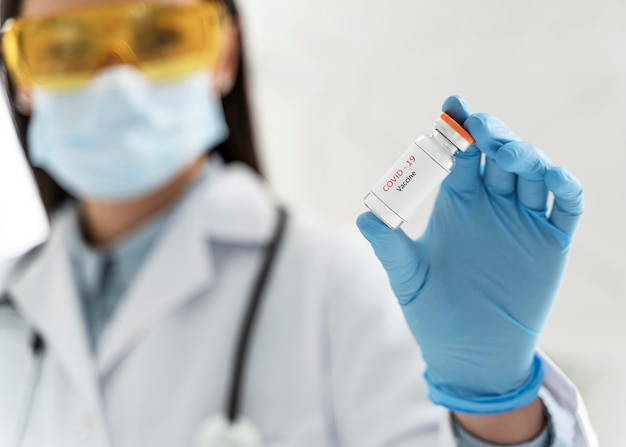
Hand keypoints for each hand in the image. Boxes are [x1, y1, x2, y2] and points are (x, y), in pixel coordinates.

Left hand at [357, 96, 583, 413]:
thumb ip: (389, 246)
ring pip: (533, 173)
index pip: (461, 154)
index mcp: (457, 202)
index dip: (457, 128)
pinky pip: (566, 206)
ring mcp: (523, 221)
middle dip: (493, 135)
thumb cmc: (433, 312)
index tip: (452, 104)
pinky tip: (553, 178)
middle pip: (499, 154)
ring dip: (526, 156)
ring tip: (509, 154)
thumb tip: (364, 216)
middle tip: (481, 127)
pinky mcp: (550, 243)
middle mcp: (491, 204)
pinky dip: (565, 188)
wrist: (469, 353)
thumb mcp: (407, 277)